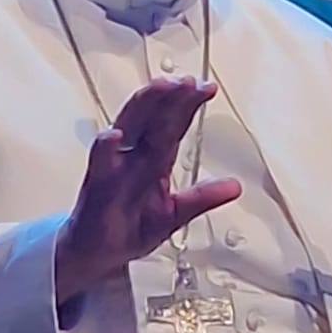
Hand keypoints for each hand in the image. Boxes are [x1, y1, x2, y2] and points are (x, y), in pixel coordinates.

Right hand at [55, 78, 242, 308]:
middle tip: (185, 80)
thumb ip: (202, 198)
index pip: (172, 124)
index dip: (188, 104)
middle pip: (151, 118)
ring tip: (158, 89)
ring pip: (127, 129)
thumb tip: (234, 187)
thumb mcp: (175, 214)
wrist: (97, 252)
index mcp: (153, 159)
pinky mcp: (97, 187)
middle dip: (168, 97)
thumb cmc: (130, 226)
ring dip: (142, 108)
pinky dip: (106, 149)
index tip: (205, 87)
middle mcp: (133, 156)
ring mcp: (114, 167)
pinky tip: (113, 136)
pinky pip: (100, 165)